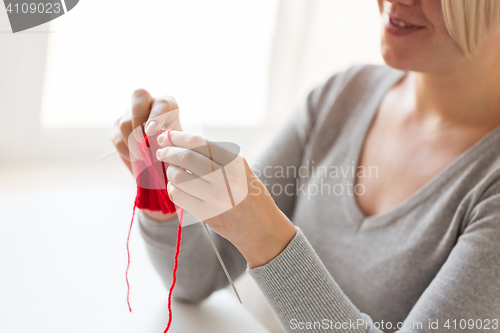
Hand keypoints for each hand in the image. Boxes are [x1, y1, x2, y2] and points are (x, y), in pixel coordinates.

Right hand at [111, 89, 181, 220]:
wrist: (162, 181)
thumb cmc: (179, 166)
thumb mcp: (182, 157)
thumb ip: (174, 145)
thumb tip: (170, 142)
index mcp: (170, 109)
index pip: (163, 101)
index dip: (158, 114)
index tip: (157, 133)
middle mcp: (150, 107)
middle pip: (138, 96)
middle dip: (140, 117)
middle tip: (146, 140)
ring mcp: (132, 117)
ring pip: (125, 119)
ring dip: (134, 141)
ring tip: (146, 158)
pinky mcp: (118, 130)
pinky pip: (116, 136)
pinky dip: (125, 150)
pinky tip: (137, 161)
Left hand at [156, 130, 296, 267]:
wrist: (260, 227)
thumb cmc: (248, 193)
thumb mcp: (241, 169)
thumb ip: (216, 156)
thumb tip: (181, 142)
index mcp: (235, 162)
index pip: (199, 143)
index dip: (178, 137)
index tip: (166, 135)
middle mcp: (226, 178)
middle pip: (186, 158)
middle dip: (168, 151)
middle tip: (162, 151)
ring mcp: (215, 197)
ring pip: (178, 177)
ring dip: (170, 171)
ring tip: (172, 170)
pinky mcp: (206, 214)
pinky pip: (178, 196)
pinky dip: (172, 188)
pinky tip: (176, 187)